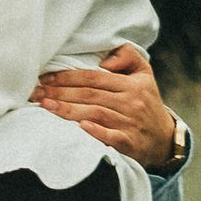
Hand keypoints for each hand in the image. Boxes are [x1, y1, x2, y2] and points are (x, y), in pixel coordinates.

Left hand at [32, 44, 180, 171]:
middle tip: (36, 92)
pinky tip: (79, 127)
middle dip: (60, 92)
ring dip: (67, 110)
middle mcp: (131, 103)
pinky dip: (96, 132)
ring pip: (94, 114)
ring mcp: (130, 124)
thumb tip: (105, 60)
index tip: (45, 78)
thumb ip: (127, 56)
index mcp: (131, 85)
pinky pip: (112, 137)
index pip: (94, 78)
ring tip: (45, 106)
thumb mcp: (144, 74)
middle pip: (90, 95)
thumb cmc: (146, 102)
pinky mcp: (130, 144)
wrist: (164, 139)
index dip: (68, 77)